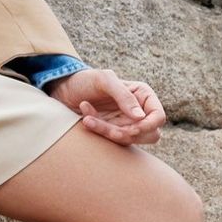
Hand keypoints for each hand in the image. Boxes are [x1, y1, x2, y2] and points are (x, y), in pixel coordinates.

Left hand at [47, 67, 164, 145]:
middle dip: (128, 134)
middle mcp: (138, 110)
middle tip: (109, 130)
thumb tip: (141, 117)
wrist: (63, 90)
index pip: (158, 117)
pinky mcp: (112, 132)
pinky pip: (113, 141)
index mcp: (142, 95)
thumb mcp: (104, 80)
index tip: (131, 129)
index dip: (148, 126)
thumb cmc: (85, 80)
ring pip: (129, 140)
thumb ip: (123, 96)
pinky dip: (99, 133)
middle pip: (149, 134)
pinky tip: (85, 118)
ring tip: (88, 119)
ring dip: (109, 133)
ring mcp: (125, 123)